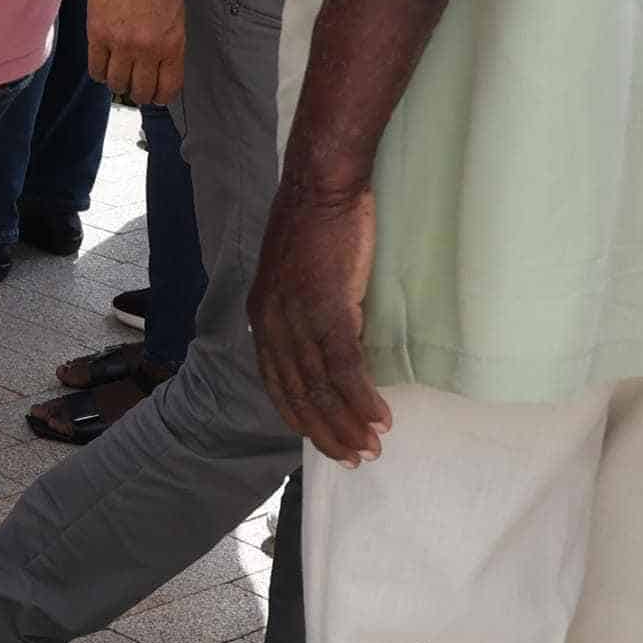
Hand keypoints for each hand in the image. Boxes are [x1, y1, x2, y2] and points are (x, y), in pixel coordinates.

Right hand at [87, 0, 185, 107]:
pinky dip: (100, 72)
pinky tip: (104, 64)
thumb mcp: (176, 16)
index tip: (156, 95)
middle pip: (140, 91)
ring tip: (119, 73)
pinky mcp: (97, 35)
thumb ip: (170, 46)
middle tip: (136, 86)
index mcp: (172, 44)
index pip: (167, 88)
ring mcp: (120, 43)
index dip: (160, 97)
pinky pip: (96, 69)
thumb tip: (161, 71)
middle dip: (139, 93)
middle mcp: (147, 48)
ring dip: (118, 84)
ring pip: (116, 84)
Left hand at [249, 172, 390, 462]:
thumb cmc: (319, 225)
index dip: (302, 417)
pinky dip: (361, 396)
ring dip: (348, 422)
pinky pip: (342, 364)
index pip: (277, 383)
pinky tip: (379, 417)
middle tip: (355, 457)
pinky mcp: (324, 305)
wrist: (322, 185)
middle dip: (326, 431)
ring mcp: (296, 316)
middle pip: (297, 394)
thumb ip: (306, 312)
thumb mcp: (299, 276)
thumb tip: (332, 343)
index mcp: (263, 317)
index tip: (326, 441)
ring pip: (320, 386)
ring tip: (372, 446)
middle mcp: (272, 323)